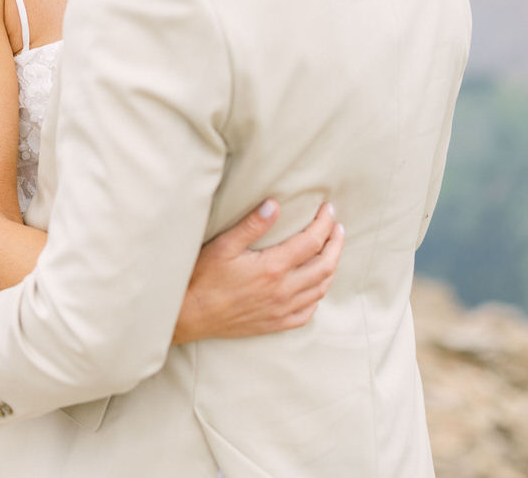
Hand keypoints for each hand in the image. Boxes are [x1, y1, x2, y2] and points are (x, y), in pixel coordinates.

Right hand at [173, 200, 343, 342]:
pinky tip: (316, 287)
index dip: (323, 223)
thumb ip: (251, 225)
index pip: (311, 241)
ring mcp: (282, 309)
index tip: (328, 209)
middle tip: (337, 227)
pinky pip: (308, 312)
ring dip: (331, 267)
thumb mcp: (223, 245)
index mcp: (273, 267)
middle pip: (325, 265)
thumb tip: (274, 205)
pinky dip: (318, 295)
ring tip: (332, 251)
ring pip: (321, 288)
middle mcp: (283, 290)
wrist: (190, 314)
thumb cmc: (203, 277)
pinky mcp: (276, 323)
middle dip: (335, 243)